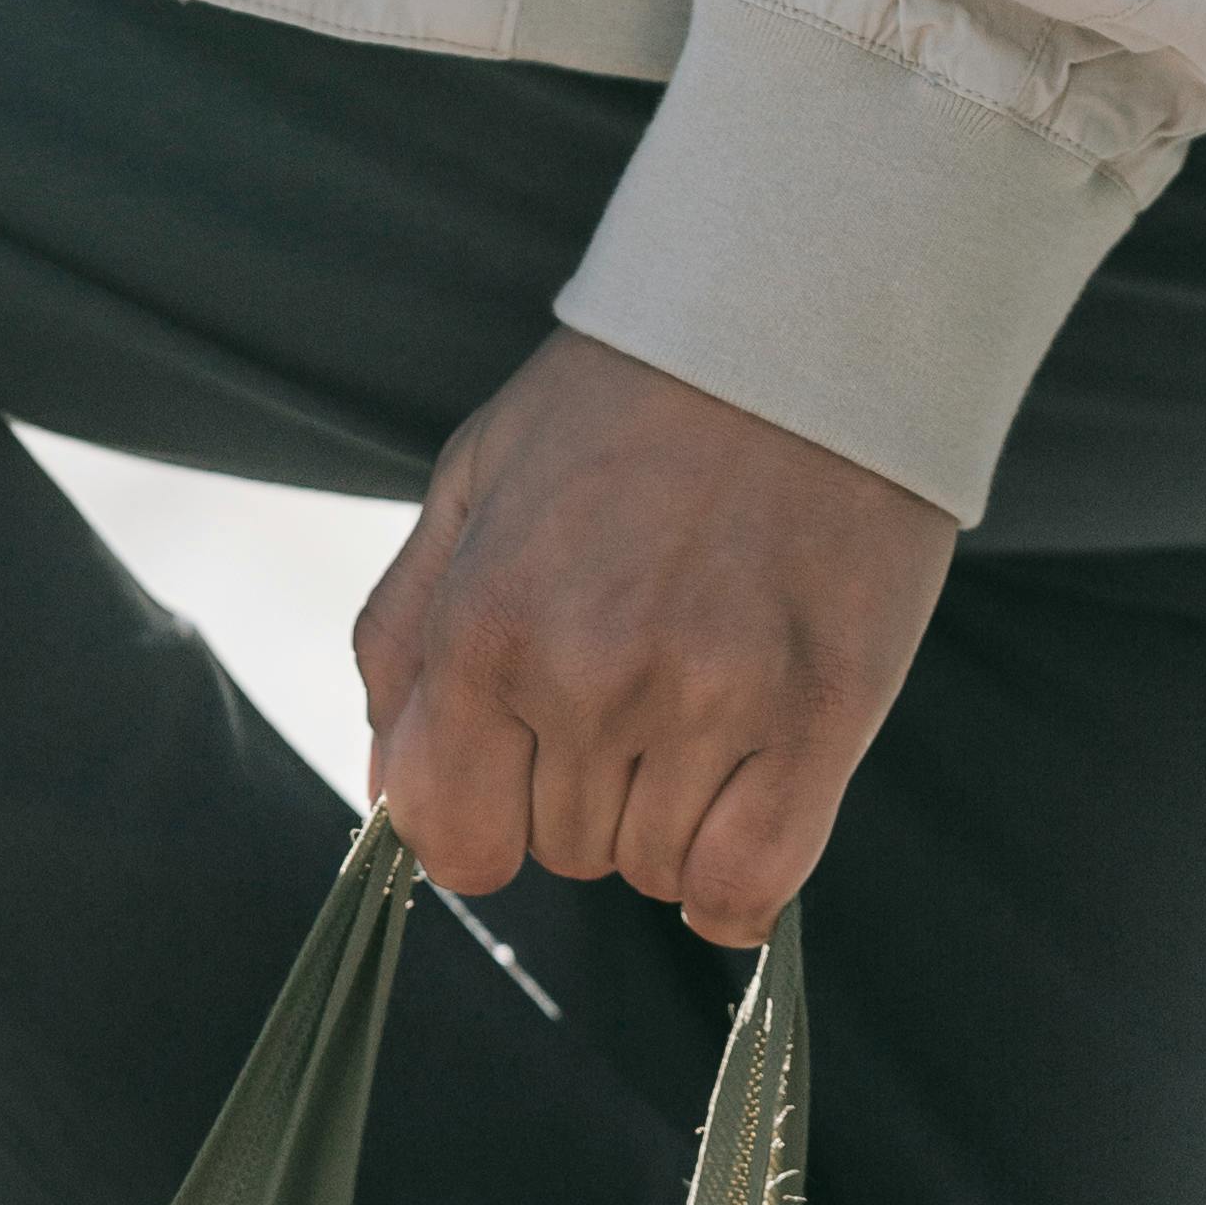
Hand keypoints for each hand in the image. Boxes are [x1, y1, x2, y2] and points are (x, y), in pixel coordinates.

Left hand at [355, 327, 955, 945]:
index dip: (486, 824)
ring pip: (659, 872)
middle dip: (590, 791)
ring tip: (710, 695)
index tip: (525, 776)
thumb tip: (386, 797)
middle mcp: (588, 676)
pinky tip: (749, 809)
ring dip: (676, 818)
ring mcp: (708, 701)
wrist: (803, 318)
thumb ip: (404, 644)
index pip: (454, 841)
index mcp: (487, 624)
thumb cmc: (629, 402)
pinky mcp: (819, 715)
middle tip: (644, 677)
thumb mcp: (473, 485)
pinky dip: (740, 884)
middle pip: (566, 853)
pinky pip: (750, 886)